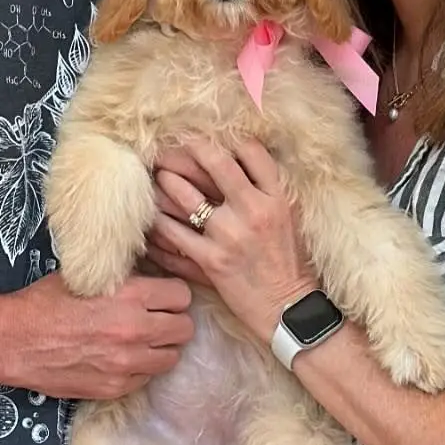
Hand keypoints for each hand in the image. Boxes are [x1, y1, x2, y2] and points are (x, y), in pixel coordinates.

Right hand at [0, 273, 193, 401]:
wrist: (13, 342)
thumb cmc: (44, 304)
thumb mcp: (86, 277)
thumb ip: (123, 279)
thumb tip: (150, 275)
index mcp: (129, 297)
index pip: (182, 296)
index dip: (172, 294)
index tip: (162, 295)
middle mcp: (134, 331)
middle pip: (185, 328)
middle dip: (173, 320)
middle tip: (157, 317)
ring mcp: (126, 364)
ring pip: (172, 357)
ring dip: (161, 347)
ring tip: (142, 339)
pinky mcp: (115, 388)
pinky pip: (147, 378)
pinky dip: (141, 368)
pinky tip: (122, 357)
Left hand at [152, 136, 316, 346]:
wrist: (290, 309)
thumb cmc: (291, 263)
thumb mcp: (290, 218)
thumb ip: (268, 191)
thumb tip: (241, 162)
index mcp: (278, 197)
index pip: (251, 152)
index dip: (229, 138)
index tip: (212, 135)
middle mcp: (254, 210)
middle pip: (216, 163)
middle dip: (190, 148)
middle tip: (173, 144)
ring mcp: (230, 235)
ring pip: (186, 196)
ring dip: (168, 181)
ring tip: (159, 175)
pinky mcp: (211, 261)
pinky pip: (174, 234)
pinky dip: (160, 223)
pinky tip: (153, 216)